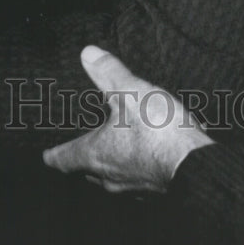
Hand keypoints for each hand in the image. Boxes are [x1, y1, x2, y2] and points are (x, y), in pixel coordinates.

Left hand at [42, 46, 212, 192]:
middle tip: (77, 149)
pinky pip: (137, 180)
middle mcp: (110, 176)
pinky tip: (146, 156)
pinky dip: (135, 168)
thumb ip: (109, 73)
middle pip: (86, 172)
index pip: (64, 160)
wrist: (197, 166)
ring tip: (111, 150)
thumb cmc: (159, 132)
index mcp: (96, 154)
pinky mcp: (156, 190)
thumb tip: (88, 53)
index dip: (54, 156)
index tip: (46, 155)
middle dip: (81, 159)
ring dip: (109, 164)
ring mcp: (133, 187)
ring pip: (112, 178)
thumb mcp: (131, 92)